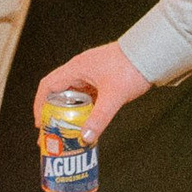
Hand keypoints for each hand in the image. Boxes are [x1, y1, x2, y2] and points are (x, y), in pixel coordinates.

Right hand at [32, 41, 150, 144]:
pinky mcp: (102, 78)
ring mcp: (91, 73)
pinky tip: (87, 121)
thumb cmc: (132, 67)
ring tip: (68, 130)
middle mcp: (80, 70)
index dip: (40, 104)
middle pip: (58, 92)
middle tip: (53, 131)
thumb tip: (85, 137)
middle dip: (53, 112)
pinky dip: (84, 109)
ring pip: (73, 95)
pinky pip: (86, 95)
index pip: (48, 86)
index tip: (40, 122)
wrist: (152, 53)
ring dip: (69, 111)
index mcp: (76, 69)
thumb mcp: (114, 96)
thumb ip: (99, 118)